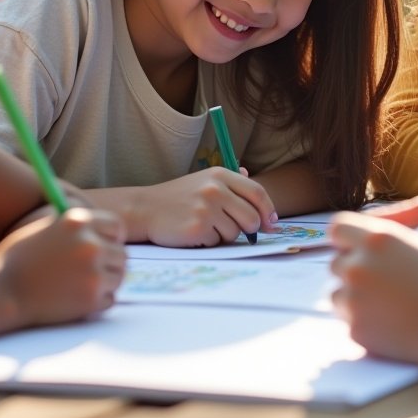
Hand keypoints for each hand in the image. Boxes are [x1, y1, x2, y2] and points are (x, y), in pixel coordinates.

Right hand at [0, 207, 125, 324]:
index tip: (107, 246)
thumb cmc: (18, 259)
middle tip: (93, 271)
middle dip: (110, 263)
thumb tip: (100, 226)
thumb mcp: (43, 227)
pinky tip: (77, 298)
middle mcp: (90, 244)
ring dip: (105, 283)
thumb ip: (73, 225)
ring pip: (119, 277)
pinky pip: (110, 299)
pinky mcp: (92, 299)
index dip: (113, 237)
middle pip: (122, 254)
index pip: (116, 226)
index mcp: (78, 221)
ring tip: (81, 285)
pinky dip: (98, 301)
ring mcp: (93, 273)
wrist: (1, 291)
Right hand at [133, 167, 276, 246]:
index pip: (257, 193)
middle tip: (236, 230)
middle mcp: (215, 190)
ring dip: (224, 235)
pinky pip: (217, 242)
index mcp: (220, 175)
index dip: (268, 210)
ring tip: (205, 225)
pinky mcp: (197, 228)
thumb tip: (259, 192)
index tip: (272, 222)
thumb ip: (231, 183)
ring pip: (235, 233)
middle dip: (249, 229)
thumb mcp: (204, 181)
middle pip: (251, 217)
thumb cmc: (178, 197)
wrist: (145, 208)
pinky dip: (209, 241)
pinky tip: (193, 232)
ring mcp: (206, 209)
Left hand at [328, 212, 417, 364]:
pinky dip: (363, 320)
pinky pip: (349, 320)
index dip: (346, 238)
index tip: (355, 247)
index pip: (338, 229)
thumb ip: (395, 239)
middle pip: (336, 263)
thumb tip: (378, 239)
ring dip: (354, 297)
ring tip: (385, 304)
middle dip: (353, 269)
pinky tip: (389, 322)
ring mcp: (354, 299)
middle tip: (378, 280)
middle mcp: (359, 266)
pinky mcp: (356, 328)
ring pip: (338, 294)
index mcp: (377, 239)